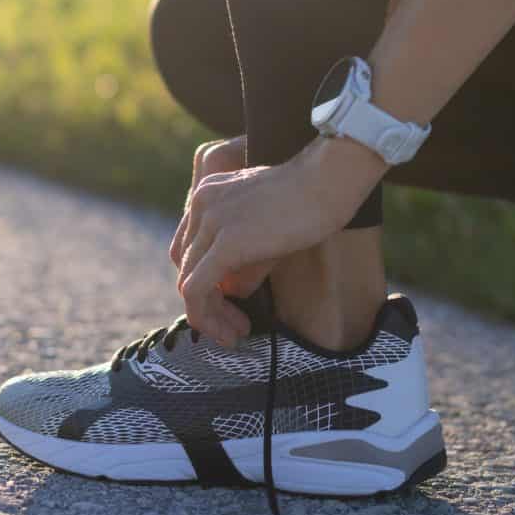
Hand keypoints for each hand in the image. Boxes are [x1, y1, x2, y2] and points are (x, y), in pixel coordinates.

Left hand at [173, 137, 385, 344]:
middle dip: (207, 303)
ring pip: (189, 283)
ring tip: (235, 333)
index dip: (203, 280)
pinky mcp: (225, 244)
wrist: (328, 181)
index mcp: (208, 193)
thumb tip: (232, 292)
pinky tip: (234, 331)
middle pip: (186, 267)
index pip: (189, 248)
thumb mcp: (265, 221)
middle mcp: (201, 205)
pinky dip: (208, 317)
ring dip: (209, 316)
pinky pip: (198, 291)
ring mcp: (210, 223)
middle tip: (234, 326)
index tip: (231, 303)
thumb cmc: (310, 198)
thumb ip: (243, 251)